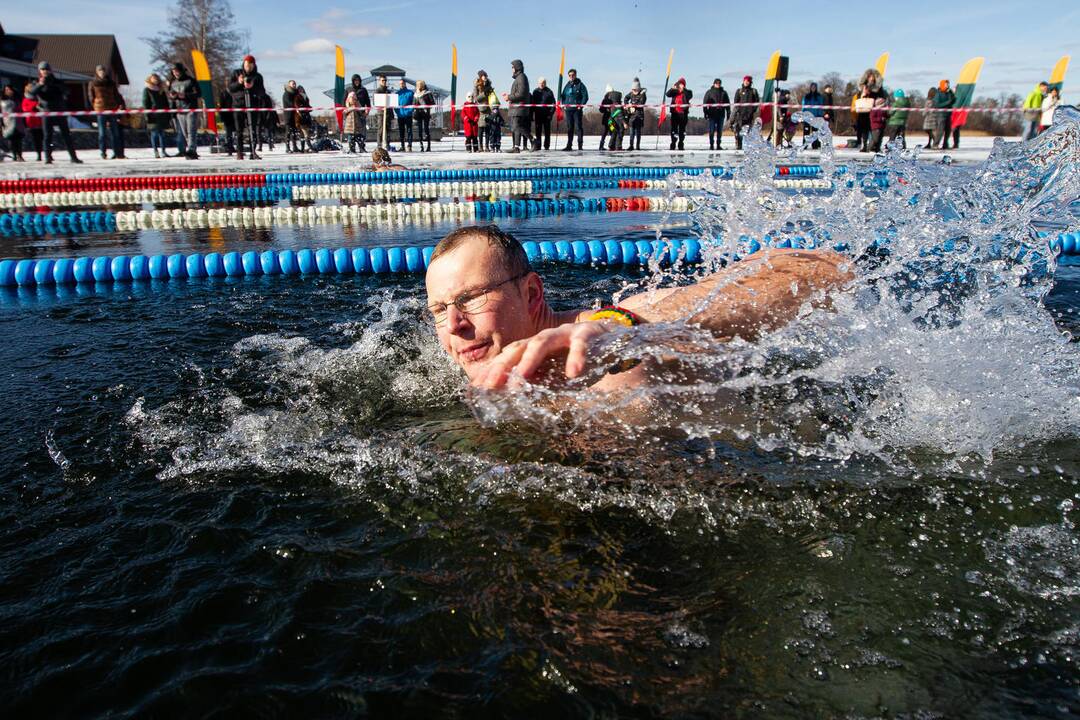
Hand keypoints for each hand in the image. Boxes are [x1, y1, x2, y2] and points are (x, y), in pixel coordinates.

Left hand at [473, 322, 611, 389]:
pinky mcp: (588, 333)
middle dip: (504, 366)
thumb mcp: (558, 376)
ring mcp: (566, 333)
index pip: (509, 356)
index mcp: (537, 347)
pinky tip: (574, 374)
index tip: (478, 388)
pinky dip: (577, 358)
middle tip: (492, 386)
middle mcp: (547, 337)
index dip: (493, 370)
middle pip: (519, 347)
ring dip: (531, 360)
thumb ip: (539, 382)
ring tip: (522, 378)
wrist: (616, 342)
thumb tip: (513, 395)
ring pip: (543, 342)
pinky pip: (580, 345)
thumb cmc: (583, 361)